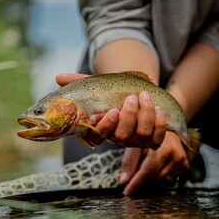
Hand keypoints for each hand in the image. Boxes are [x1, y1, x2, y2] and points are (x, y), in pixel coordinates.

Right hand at [56, 73, 187, 194]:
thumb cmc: (113, 92)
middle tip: (132, 98)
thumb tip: (58, 77)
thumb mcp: (96, 85)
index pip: (97, 137)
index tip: (112, 111)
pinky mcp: (152, 140)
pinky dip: (160, 124)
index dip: (105, 127)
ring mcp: (135, 140)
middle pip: (122, 136)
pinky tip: (158, 109)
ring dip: (145, 115)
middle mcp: (117, 137)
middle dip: (129, 117)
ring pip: (141, 135)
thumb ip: (78, 82)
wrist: (137, 92)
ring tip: (145, 97)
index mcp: (100, 128)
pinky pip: (157, 139)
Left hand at [119, 133, 189, 194]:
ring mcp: (182, 161)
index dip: (136, 183)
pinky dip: (156, 177)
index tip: (126, 191)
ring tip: (137, 176)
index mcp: (162, 147)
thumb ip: (129, 162)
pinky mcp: (184, 166)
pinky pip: (167, 178)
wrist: (166, 126)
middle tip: (128, 186)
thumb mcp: (136, 143)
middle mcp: (175, 155)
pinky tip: (150, 171)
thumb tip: (122, 181)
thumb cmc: (148, 133)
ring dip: (147, 180)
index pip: (148, 171)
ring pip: (160, 179)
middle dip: (140, 183)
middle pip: (154, 177)